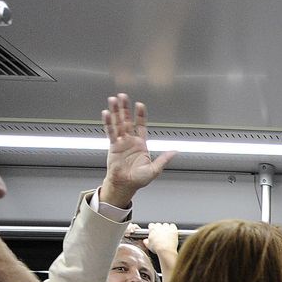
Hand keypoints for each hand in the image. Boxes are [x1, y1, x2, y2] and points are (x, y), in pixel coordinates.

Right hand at [99, 93, 176, 209]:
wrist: (125, 185)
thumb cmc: (139, 179)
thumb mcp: (155, 169)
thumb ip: (164, 159)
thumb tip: (175, 151)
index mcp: (141, 144)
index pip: (141, 125)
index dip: (140, 115)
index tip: (140, 105)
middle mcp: (130, 140)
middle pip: (127, 120)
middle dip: (125, 108)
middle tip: (123, 96)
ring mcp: (121, 142)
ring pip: (118, 123)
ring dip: (115, 111)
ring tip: (113, 100)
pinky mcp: (113, 146)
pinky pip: (110, 132)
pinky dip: (108, 123)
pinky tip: (106, 114)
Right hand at [146, 222, 179, 259]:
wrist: (166, 250)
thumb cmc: (157, 248)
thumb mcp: (148, 245)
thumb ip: (146, 241)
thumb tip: (145, 241)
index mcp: (152, 229)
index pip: (151, 225)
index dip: (152, 228)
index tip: (153, 232)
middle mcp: (159, 226)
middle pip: (159, 224)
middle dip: (159, 229)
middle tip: (160, 235)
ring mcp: (167, 227)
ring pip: (166, 225)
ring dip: (166, 228)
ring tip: (166, 234)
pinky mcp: (173, 229)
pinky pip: (173, 225)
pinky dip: (172, 228)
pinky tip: (172, 232)